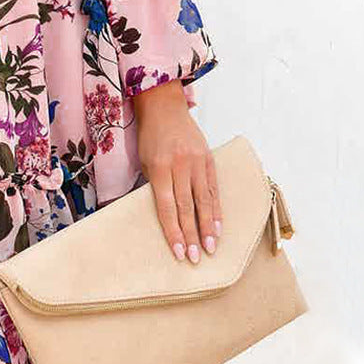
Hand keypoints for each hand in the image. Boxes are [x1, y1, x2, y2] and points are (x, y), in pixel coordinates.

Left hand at [133, 80, 222, 264]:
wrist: (164, 106)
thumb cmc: (150, 136)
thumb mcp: (144, 160)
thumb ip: (156, 186)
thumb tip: (165, 216)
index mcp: (159, 167)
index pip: (166, 206)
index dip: (173, 231)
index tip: (178, 252)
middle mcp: (179, 165)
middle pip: (187, 207)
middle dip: (192, 235)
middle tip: (196, 258)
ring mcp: (196, 162)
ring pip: (204, 200)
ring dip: (208, 227)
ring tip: (210, 248)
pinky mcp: (208, 159)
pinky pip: (213, 189)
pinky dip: (216, 209)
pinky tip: (218, 226)